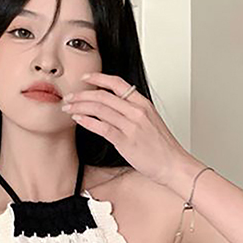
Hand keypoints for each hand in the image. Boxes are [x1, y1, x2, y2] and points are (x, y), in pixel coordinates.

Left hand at [61, 71, 193, 185]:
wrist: (174, 164)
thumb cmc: (163, 148)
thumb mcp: (150, 123)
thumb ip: (134, 113)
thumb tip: (114, 110)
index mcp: (143, 104)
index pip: (117, 83)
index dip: (98, 78)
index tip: (85, 78)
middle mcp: (137, 111)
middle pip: (103, 95)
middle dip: (82, 94)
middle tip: (69, 97)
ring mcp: (131, 125)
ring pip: (99, 108)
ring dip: (80, 106)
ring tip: (68, 107)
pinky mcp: (126, 141)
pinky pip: (102, 127)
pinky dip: (87, 121)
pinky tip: (78, 119)